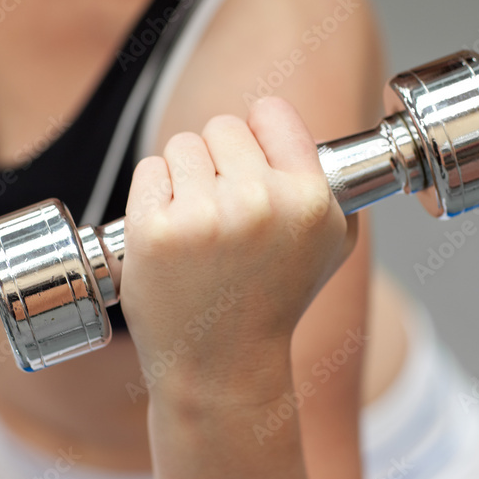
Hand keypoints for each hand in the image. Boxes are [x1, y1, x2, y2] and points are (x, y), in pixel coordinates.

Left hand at [119, 97, 356, 406]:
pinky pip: (148, 171)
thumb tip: (299, 133)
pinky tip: (171, 234)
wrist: (223, 366)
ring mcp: (204, 217)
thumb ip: (328, 184)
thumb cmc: (273, 303)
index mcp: (307, 199)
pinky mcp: (154, 231)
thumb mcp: (331, 246)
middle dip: (217, 161)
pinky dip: (152, 195)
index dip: (258, 134)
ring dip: (183, 178)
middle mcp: (259, 202)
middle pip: (222, 127)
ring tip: (198, 228)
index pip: (270, 112)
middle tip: (223, 210)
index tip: (251, 162)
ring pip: (180, 146)